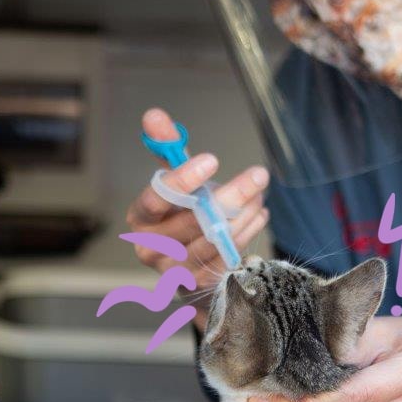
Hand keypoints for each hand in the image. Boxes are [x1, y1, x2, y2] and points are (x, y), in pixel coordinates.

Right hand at [126, 108, 269, 323]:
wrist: (190, 266)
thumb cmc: (182, 216)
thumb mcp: (176, 182)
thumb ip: (167, 149)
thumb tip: (154, 115)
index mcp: (141, 219)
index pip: (156, 199)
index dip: (182, 180)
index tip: (212, 160)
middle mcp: (152, 249)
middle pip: (192, 220)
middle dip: (230, 195)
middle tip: (258, 175)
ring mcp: (176, 272)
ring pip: (214, 240)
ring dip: (243, 215)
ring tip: (259, 194)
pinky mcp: (200, 286)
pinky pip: (227, 258)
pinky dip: (246, 233)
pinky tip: (258, 215)